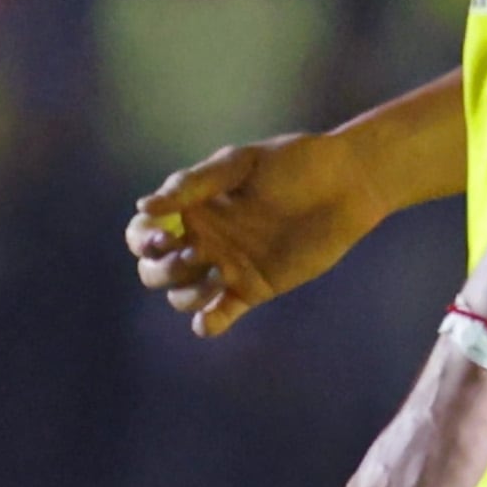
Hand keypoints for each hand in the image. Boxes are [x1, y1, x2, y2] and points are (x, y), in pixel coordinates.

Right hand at [127, 133, 386, 337]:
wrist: (345, 184)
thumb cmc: (293, 163)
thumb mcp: (239, 163)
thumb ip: (193, 183)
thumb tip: (144, 206)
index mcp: (192, 207)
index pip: (143, 231)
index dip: (141, 240)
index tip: (160, 237)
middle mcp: (203, 239)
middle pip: (154, 270)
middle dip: (162, 269)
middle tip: (193, 255)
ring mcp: (225, 266)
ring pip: (181, 296)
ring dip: (188, 293)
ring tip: (220, 275)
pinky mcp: (251, 289)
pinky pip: (219, 315)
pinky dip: (208, 323)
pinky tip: (210, 320)